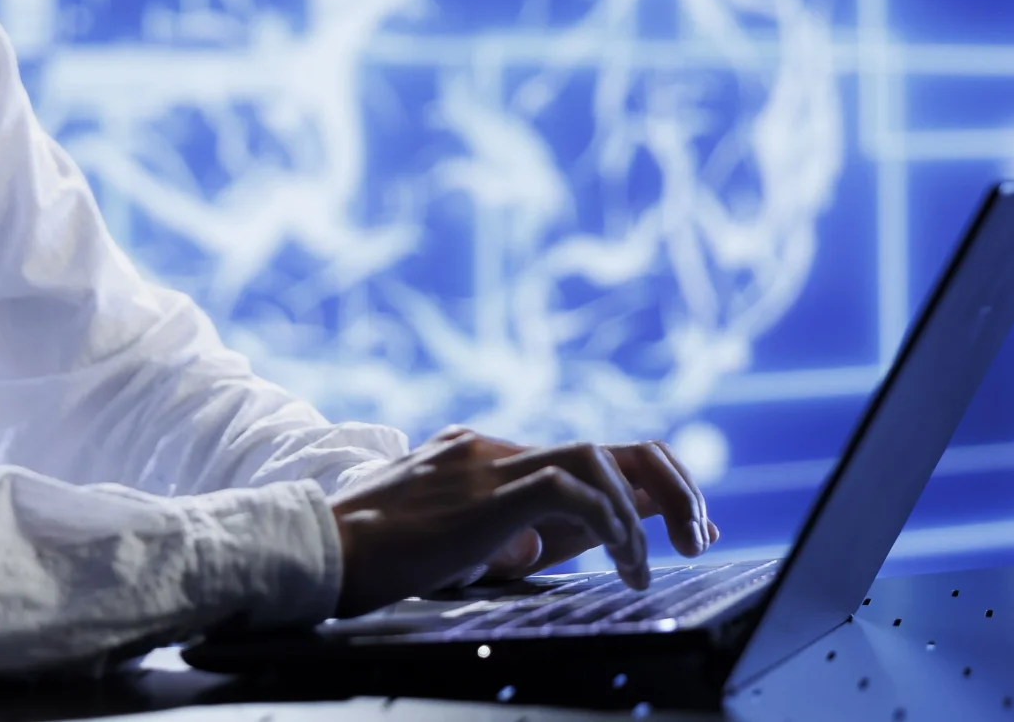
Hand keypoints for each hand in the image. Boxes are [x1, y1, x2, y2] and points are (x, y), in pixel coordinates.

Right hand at [327, 426, 718, 616]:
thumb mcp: (452, 542)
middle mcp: (493, 449)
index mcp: (487, 458)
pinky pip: (568, 491)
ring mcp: (488, 464)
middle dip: (670, 484)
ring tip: (649, 564)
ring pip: (596, 459)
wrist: (314, 549)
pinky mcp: (484, 492)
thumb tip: (544, 549)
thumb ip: (503, 535)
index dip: (645, 486)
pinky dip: (609, 525)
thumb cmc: (371, 557)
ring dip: (640, 513)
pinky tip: (620, 566)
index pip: (585, 457)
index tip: (683, 526)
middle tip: (699, 533)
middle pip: (608, 446)